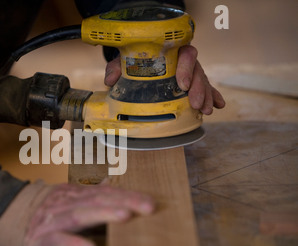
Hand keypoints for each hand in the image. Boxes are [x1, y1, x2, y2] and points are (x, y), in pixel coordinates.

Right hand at [0, 180, 154, 245]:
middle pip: (97, 200)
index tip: (151, 201)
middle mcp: (67, 203)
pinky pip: (58, 241)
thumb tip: (112, 181)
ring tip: (124, 216)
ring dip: (102, 214)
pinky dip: (73, 244)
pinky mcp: (42, 238)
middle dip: (123, 202)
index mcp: (75, 194)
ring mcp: (54, 219)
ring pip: (80, 216)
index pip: (106, 193)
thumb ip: (91, 192)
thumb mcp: (67, 197)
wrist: (5, 214)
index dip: (128, 196)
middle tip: (148, 207)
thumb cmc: (43, 209)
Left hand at [104, 45, 225, 114]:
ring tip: (206, 110)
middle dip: (198, 88)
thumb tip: (110, 79)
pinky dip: (214, 96)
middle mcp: (183, 60)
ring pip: (203, 81)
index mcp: (170, 51)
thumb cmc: (134, 59)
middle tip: (195, 103)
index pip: (184, 54)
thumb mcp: (124, 60)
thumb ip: (117, 67)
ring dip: (207, 96)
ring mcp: (190, 71)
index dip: (185, 68)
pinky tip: (219, 105)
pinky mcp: (194, 82)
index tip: (182, 84)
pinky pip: (207, 88)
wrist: (138, 58)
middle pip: (197, 70)